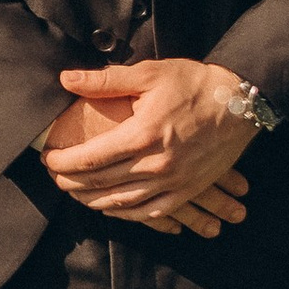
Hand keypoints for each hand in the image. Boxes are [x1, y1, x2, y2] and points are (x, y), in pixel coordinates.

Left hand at [39, 58, 255, 234]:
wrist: (240, 103)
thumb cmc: (193, 84)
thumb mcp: (150, 74)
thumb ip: (105, 81)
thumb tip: (66, 79)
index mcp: (143, 134)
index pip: (91, 157)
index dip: (63, 162)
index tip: (48, 159)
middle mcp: (157, 163)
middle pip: (101, 183)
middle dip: (71, 182)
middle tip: (54, 177)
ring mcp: (174, 181)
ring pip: (122, 203)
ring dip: (93, 201)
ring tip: (75, 193)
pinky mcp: (188, 190)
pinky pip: (151, 213)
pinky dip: (126, 215)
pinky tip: (112, 209)